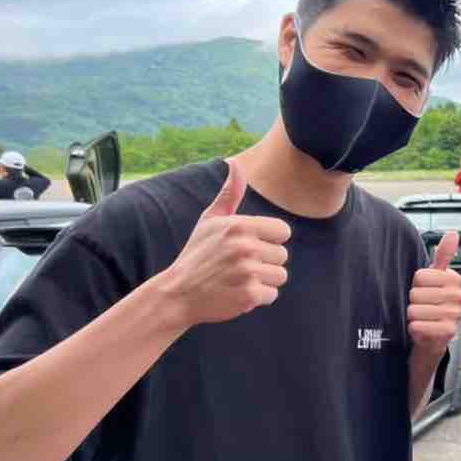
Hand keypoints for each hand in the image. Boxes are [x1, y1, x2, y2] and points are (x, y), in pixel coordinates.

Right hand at [158, 159, 290, 327]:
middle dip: (265, 262)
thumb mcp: (210, 220)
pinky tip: (237, 292)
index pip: (283, 231)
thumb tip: (235, 163)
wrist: (178, 293)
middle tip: (239, 266)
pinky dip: (257, 297)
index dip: (270, 240)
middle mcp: (245, 247)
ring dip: (263, 280)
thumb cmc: (198, 253)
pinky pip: (271, 295)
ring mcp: (247, 271)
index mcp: (239, 226)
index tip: (250, 246)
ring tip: (238, 279)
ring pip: (280, 276)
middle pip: (283, 255)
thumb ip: (229, 194)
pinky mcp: (248, 295)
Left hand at [408, 231, 460, 356]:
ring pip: (415, 310)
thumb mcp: (436, 277)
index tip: (426, 290)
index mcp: (455, 280)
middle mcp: (458, 297)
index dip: (417, 285)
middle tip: (424, 306)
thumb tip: (453, 234)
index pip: (420, 276)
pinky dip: (414, 329)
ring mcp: (454, 315)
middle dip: (414, 301)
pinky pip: (417, 326)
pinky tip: (424, 329)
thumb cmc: (434, 302)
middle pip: (416, 293)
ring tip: (424, 318)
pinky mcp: (447, 333)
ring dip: (414, 316)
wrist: (435, 334)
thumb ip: (443, 255)